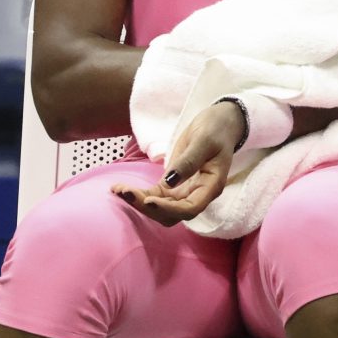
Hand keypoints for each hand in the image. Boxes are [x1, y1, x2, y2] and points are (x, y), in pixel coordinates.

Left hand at [113, 101, 247, 226]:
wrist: (219, 123)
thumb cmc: (215, 130)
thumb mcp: (204, 141)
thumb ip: (188, 162)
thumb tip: (169, 181)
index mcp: (210, 187)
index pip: (189, 208)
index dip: (168, 209)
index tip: (149, 200)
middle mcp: (198, 195)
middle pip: (172, 213)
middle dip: (148, 207)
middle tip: (125, 193)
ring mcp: (185, 192)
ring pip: (161, 208)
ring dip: (139, 202)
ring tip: (118, 190)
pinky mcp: (173, 185)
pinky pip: (155, 196)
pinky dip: (139, 194)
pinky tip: (121, 188)